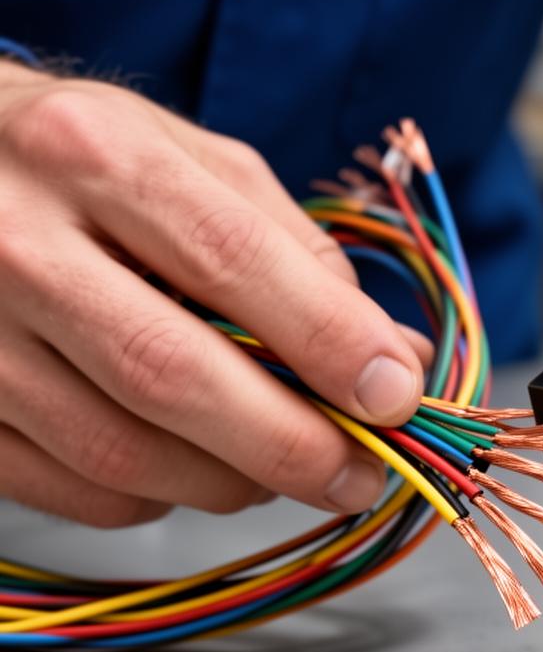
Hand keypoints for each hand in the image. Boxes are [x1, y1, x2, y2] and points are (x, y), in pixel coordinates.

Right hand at [0, 61, 428, 525]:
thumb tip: (393, 359)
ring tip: (283, 465)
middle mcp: (16, 242)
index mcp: (95, 155)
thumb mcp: (194, 165)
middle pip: (172, 374)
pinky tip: (193, 463)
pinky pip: (80, 492)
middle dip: (293, 445)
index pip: (232, 259)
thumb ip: (298, 255)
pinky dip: (161, 495)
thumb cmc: (84, 168)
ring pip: (124, 454)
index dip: (328, 340)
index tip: (396, 396)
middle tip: (360, 475)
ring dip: (233, 482)